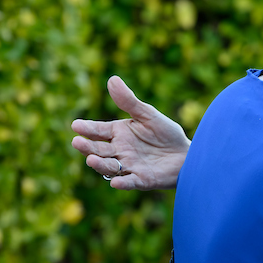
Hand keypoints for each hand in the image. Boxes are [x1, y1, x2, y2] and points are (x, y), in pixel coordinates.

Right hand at [70, 76, 190, 189]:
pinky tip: (116, 182)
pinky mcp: (141, 180)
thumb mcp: (148, 115)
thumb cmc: (166, 133)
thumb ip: (129, 101)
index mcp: (118, 133)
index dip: (87, 128)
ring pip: (109, 166)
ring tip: (91, 159)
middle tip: (76, 142)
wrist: (187, 154)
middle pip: (99, 149)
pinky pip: (129, 182)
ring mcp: (128, 166)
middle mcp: (119, 150)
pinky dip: (122, 183)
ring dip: (100, 164)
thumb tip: (112, 79)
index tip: (75, 125)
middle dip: (87, 147)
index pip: (98, 130)